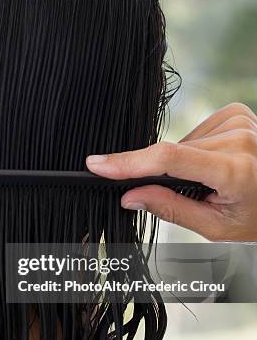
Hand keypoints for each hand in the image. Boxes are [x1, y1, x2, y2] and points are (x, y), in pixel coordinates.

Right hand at [86, 103, 256, 240]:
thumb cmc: (256, 218)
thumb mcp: (216, 226)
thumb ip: (170, 208)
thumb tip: (130, 196)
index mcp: (235, 171)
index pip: (168, 159)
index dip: (128, 162)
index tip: (98, 165)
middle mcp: (239, 139)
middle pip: (172, 152)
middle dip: (161, 173)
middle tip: (186, 194)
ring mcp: (240, 122)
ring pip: (183, 142)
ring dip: (183, 162)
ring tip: (210, 181)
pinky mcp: (237, 113)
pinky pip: (197, 131)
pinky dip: (196, 148)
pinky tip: (213, 162)